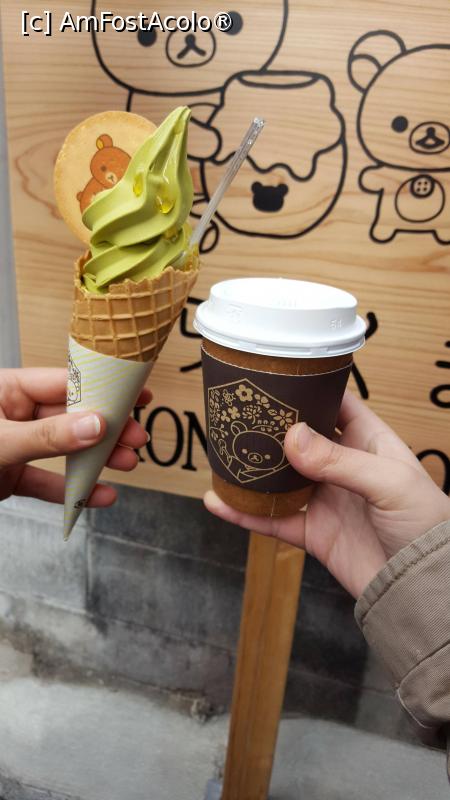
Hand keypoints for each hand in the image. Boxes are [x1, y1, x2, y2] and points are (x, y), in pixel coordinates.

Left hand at [0, 368, 150, 506]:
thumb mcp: (2, 442)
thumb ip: (48, 435)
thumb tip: (95, 426)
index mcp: (7, 391)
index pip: (62, 383)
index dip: (101, 388)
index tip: (134, 394)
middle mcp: (14, 415)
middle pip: (70, 417)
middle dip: (107, 429)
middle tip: (136, 437)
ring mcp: (16, 446)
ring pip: (64, 449)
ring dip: (97, 459)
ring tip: (127, 463)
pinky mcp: (12, 476)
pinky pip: (48, 481)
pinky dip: (73, 490)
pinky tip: (100, 495)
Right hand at [205, 391, 449, 597]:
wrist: (422, 587)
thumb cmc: (425, 525)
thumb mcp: (389, 483)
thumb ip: (341, 461)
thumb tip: (291, 438)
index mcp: (369, 443)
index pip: (336, 405)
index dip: (309, 389)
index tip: (276, 377)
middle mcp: (344, 467)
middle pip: (300, 439)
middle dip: (271, 426)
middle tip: (238, 411)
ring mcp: (325, 499)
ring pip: (279, 477)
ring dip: (253, 467)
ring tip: (221, 450)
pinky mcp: (312, 532)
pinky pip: (272, 520)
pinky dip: (244, 512)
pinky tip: (217, 500)